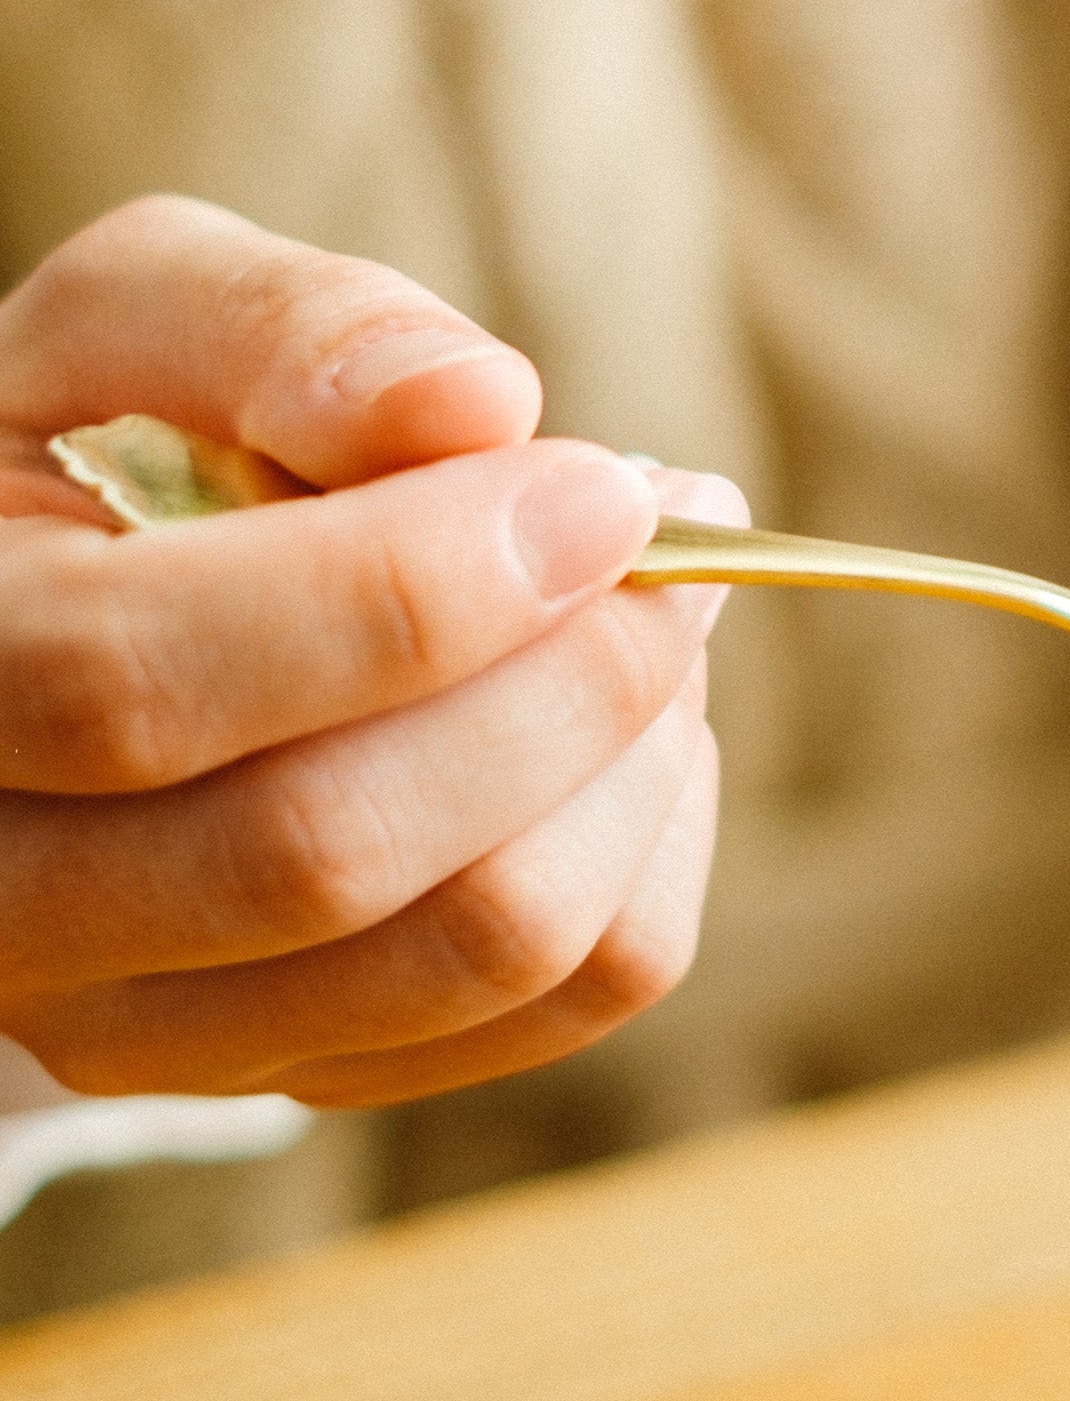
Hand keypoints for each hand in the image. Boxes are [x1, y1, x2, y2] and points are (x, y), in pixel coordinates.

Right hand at [0, 196, 743, 1107]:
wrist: (75, 653)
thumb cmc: (113, 463)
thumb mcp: (137, 334)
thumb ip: (279, 330)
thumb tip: (476, 402)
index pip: (135, 685)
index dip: (402, 589)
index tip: (600, 490)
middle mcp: (10, 905)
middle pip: (330, 851)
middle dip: (565, 675)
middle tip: (673, 528)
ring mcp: (158, 1028)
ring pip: (484, 945)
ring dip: (635, 755)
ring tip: (658, 608)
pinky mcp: (319, 1070)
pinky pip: (573, 993)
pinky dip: (654, 840)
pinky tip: (633, 726)